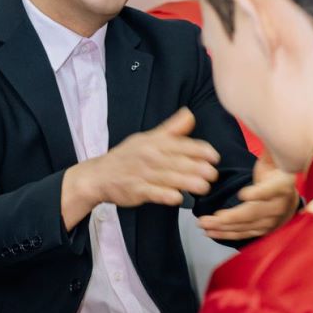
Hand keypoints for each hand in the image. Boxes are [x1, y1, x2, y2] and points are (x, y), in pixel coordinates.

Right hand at [62, 108, 219, 227]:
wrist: (99, 175)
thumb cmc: (127, 157)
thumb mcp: (146, 138)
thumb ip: (171, 129)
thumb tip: (190, 114)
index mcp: (154, 142)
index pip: (181, 144)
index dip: (200, 150)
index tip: (214, 157)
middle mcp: (149, 156)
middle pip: (178, 161)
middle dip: (198, 168)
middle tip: (213, 174)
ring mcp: (142, 174)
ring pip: (169, 177)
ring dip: (187, 182)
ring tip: (204, 187)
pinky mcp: (136, 190)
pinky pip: (153, 193)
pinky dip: (165, 195)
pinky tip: (178, 198)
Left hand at [196, 151, 298, 240]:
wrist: (289, 193)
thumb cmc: (275, 170)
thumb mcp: (275, 156)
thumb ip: (267, 146)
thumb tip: (260, 123)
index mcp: (282, 184)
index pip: (271, 190)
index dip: (258, 193)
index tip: (243, 194)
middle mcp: (279, 205)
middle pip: (254, 212)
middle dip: (229, 217)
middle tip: (208, 218)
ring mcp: (272, 220)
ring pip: (246, 226)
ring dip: (223, 227)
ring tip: (203, 225)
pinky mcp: (264, 229)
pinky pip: (244, 234)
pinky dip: (226, 234)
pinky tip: (210, 232)